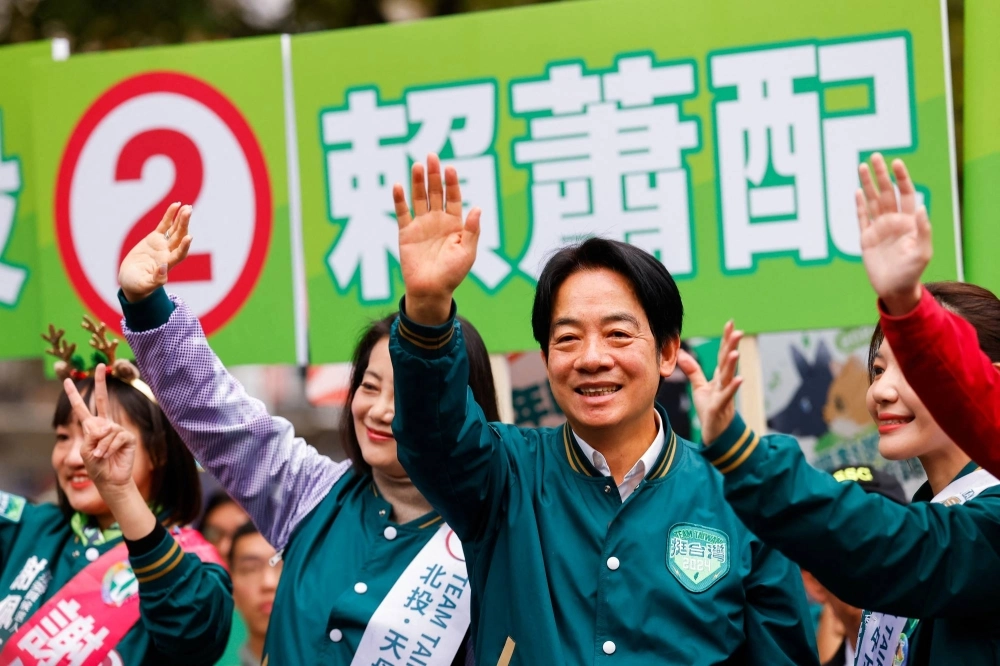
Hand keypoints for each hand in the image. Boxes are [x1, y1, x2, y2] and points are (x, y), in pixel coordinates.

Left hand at [63, 364, 138, 494]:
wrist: (110, 480)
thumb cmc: (96, 466)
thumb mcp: (86, 449)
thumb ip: (91, 435)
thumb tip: (104, 426)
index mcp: (91, 427)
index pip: (81, 408)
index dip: (74, 395)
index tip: (67, 380)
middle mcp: (105, 425)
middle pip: (103, 400)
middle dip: (101, 382)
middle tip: (101, 366)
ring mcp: (117, 430)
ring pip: (106, 430)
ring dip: (100, 445)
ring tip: (100, 456)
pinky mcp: (128, 437)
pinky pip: (116, 436)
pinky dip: (109, 447)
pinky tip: (108, 455)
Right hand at [118, 203, 193, 302]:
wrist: (131, 280)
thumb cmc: (137, 285)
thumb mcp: (144, 284)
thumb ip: (155, 280)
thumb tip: (164, 268)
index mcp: (167, 265)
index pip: (179, 254)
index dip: (184, 246)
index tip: (189, 237)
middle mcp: (168, 253)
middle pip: (180, 238)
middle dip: (184, 225)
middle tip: (189, 211)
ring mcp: (163, 245)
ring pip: (175, 230)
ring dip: (181, 219)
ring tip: (187, 207)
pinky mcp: (155, 238)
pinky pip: (165, 225)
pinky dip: (170, 216)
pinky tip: (176, 205)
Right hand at [393, 154, 480, 324]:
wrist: (431, 291)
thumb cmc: (452, 274)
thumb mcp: (467, 252)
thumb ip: (472, 230)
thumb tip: (478, 208)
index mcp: (454, 224)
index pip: (453, 197)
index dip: (452, 183)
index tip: (450, 168)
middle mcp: (437, 221)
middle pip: (435, 193)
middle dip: (434, 175)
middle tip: (432, 156)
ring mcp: (421, 225)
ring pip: (419, 198)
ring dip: (418, 182)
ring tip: (417, 165)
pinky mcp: (406, 233)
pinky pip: (402, 213)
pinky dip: (399, 200)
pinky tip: (398, 185)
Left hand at [676, 322, 743, 443]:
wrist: (716, 433)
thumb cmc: (710, 409)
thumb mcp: (699, 387)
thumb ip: (693, 370)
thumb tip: (681, 353)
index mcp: (719, 376)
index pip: (722, 353)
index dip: (726, 339)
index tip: (730, 322)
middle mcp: (724, 382)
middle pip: (727, 361)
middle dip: (732, 346)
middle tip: (738, 331)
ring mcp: (724, 394)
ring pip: (728, 376)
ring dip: (732, 364)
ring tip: (736, 352)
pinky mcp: (721, 406)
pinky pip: (727, 396)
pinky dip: (733, 387)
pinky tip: (739, 379)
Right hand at [856, 153, 929, 314]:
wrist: (894, 289)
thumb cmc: (912, 272)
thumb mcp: (922, 252)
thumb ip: (923, 230)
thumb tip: (922, 208)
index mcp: (909, 222)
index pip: (906, 194)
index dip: (902, 178)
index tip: (896, 162)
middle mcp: (894, 221)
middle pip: (886, 193)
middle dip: (881, 175)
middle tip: (874, 156)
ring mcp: (879, 228)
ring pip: (872, 201)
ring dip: (867, 184)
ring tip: (862, 166)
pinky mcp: (866, 238)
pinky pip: (861, 217)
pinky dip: (859, 205)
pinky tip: (857, 191)